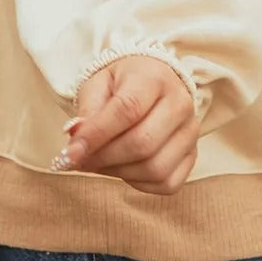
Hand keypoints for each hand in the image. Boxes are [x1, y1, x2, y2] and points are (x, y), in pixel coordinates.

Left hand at [50, 56, 199, 194]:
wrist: (152, 80)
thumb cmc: (121, 83)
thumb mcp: (97, 84)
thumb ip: (87, 112)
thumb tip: (75, 143)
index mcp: (154, 78)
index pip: (127, 110)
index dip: (96, 136)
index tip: (68, 154)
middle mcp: (180, 103)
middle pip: (143, 143)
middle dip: (103, 158)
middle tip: (78, 160)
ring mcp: (190, 131)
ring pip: (155, 168)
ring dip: (117, 172)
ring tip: (99, 161)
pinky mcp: (193, 155)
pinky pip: (166, 183)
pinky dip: (138, 183)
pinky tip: (122, 168)